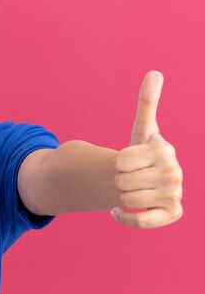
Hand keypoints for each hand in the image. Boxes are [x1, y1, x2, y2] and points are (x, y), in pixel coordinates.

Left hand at [111, 71, 182, 227]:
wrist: (147, 180)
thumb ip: (147, 104)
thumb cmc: (141, 153)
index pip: (122, 159)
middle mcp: (176, 172)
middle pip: (124, 181)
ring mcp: (176, 193)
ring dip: (122, 197)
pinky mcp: (173, 213)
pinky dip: (125, 217)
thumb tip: (155, 72)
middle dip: (119, 180)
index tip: (125, 160)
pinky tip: (120, 209)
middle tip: (127, 177)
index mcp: (164, 150)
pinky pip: (141, 221)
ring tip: (130, 190)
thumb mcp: (142, 130)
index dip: (117, 162)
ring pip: (130, 199)